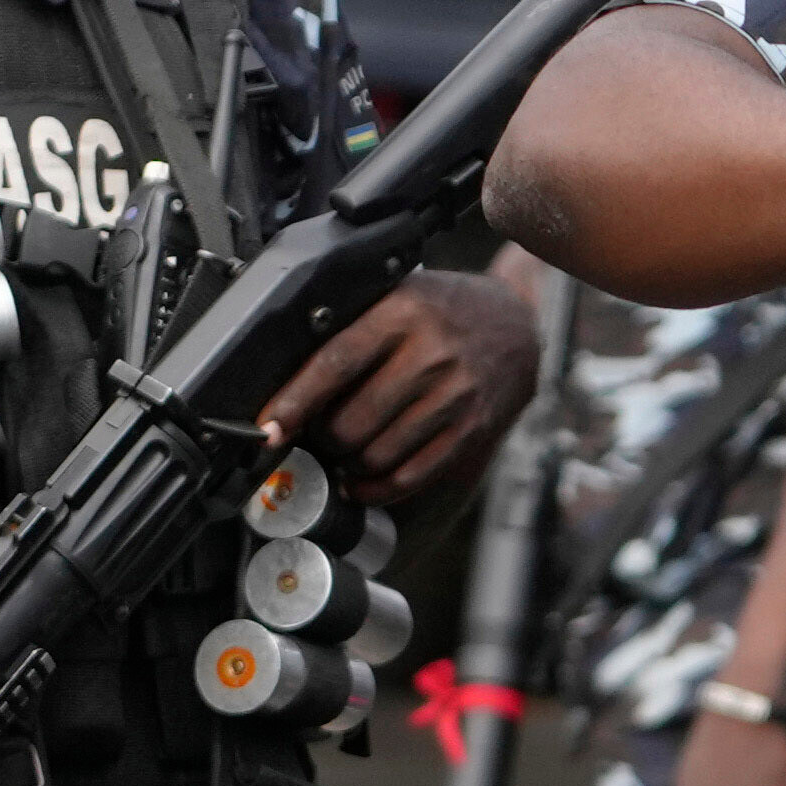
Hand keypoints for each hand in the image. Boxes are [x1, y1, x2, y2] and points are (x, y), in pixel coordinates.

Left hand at [266, 261, 541, 508]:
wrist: (518, 327)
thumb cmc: (444, 312)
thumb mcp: (400, 296)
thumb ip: (353, 327)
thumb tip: (288, 382)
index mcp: (404, 313)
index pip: (336, 363)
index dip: (295, 401)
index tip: (268, 428)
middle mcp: (432, 355)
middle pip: (353, 421)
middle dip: (324, 438)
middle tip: (317, 435)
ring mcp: (455, 397)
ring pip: (378, 454)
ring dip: (350, 465)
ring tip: (344, 454)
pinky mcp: (471, 431)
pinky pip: (411, 475)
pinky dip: (377, 488)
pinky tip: (363, 481)